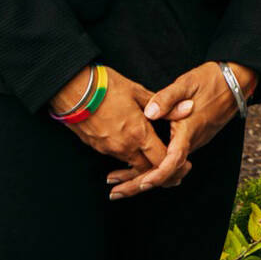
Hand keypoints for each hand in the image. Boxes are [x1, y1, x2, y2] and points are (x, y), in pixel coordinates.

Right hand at [49, 65, 182, 198]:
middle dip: (160, 173)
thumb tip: (188, 108)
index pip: (161, 159)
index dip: (175, 165)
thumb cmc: (107, 87)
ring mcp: (108, 149)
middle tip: (173, 171)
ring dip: (143, 168)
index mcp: (138, 133)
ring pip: (131, 165)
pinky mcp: (97, 147)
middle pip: (146, 170)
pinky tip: (135, 154)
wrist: (72, 90)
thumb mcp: (139, 92)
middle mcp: (123, 146)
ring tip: (156, 166)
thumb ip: (164, 106)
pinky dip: (128, 161)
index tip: (185, 165)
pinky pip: (117, 159)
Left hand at [126, 60, 253, 195]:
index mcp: (189, 130)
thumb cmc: (212, 79)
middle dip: (139, 184)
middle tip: (114, 192)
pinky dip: (154, 167)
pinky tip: (137, 166)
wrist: (236, 80)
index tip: (140, 183)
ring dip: (143, 176)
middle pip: (167, 172)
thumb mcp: (187, 82)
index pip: (174, 161)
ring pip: (168, 168)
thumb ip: (167, 97)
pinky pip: (172, 159)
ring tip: (118, 181)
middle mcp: (192, 141)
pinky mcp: (192, 138)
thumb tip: (149, 112)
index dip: (157, 175)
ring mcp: (193, 141)